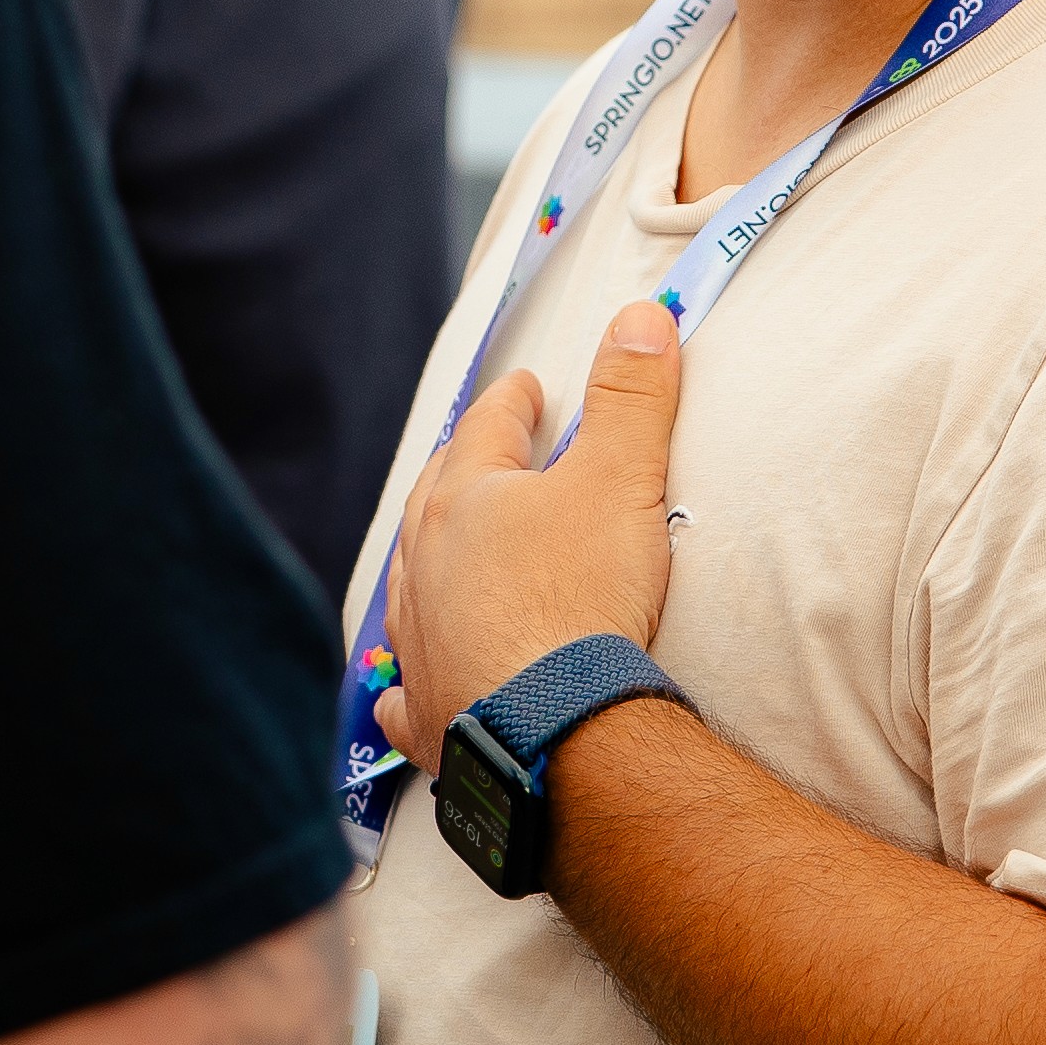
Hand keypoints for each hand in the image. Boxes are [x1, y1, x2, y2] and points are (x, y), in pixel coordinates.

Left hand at [377, 299, 685, 776]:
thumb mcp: (619, 480)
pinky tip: (405, 690)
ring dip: (429, 563)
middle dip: (460, 472)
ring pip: (411, 585)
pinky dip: (409, 684)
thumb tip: (641, 317)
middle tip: (478, 456)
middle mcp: (425, 565)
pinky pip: (406, 692)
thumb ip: (631, 397)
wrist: (553, 726)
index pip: (486, 429)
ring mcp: (420, 640)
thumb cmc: (579, 600)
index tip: (525, 388)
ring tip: (443, 552)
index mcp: (464, 501)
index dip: (511, 403)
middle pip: (436, 500)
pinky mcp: (431, 711)